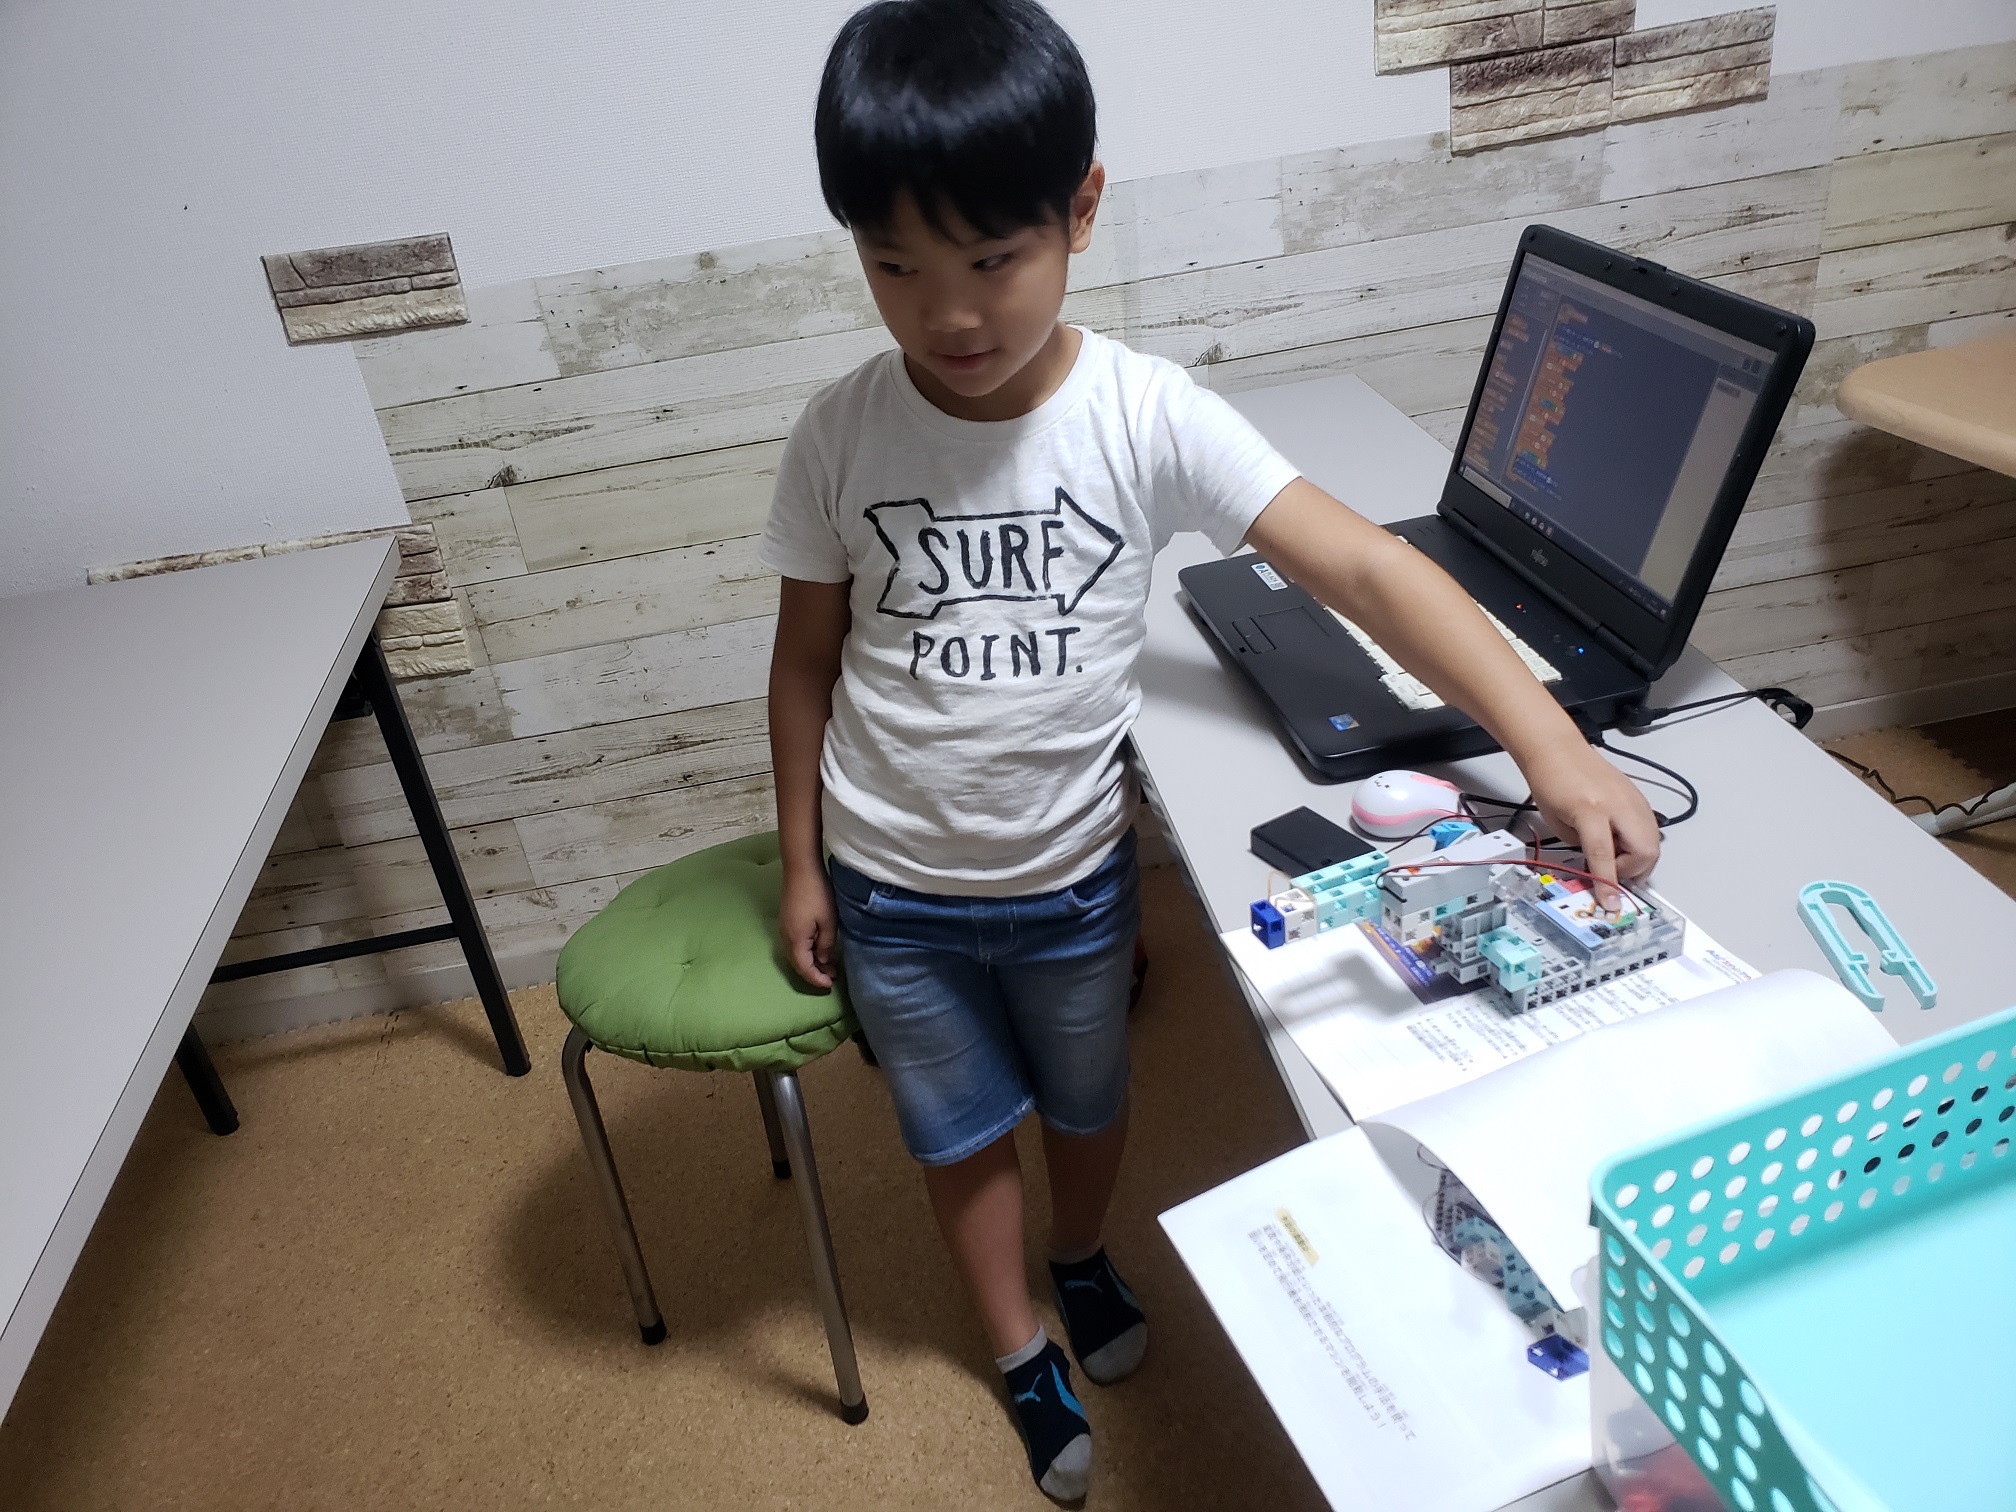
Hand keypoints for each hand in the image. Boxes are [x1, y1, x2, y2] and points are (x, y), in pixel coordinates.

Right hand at [778, 864, 838, 988]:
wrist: (801, 868)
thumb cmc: (817, 894)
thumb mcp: (829, 922)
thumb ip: (826, 944)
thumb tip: (822, 959)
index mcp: (795, 941)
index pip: (804, 969)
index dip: (817, 979)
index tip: (830, 985)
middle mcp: (786, 937)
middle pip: (798, 964)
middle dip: (815, 973)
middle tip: (833, 976)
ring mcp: (784, 928)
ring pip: (796, 954)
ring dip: (811, 962)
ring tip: (829, 964)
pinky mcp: (787, 920)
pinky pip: (795, 944)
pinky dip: (807, 951)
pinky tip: (819, 948)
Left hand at [1520, 741, 1661, 910]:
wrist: (1559, 750)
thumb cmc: (1550, 781)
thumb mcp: (1557, 823)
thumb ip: (1582, 848)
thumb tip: (1599, 870)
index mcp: (1590, 810)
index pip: (1603, 856)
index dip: (1607, 884)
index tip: (1611, 904)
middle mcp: (1618, 803)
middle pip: (1645, 851)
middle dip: (1632, 872)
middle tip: (1612, 874)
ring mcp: (1633, 799)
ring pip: (1654, 842)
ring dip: (1639, 859)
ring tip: (1615, 856)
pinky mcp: (1639, 798)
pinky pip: (1650, 829)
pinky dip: (1641, 843)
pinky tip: (1622, 841)